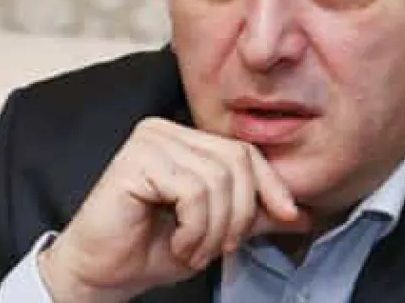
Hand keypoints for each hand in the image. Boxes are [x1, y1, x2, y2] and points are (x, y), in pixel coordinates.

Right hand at [37, 117, 308, 302]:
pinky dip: (195, 228)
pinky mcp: (136, 160)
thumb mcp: (218, 228)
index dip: (271, 185)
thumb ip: (256, 214)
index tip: (289, 215)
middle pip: (237, 162)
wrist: (101, 274)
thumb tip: (303, 213)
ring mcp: (150, 141)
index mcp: (186, 138)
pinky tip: (179, 243)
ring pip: (218, 180)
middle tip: (222, 246)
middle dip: (239, 214)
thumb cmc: (153, 248)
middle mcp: (167, 130)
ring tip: (196, 250)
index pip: (245, 151)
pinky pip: (193, 192)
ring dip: (215, 229)